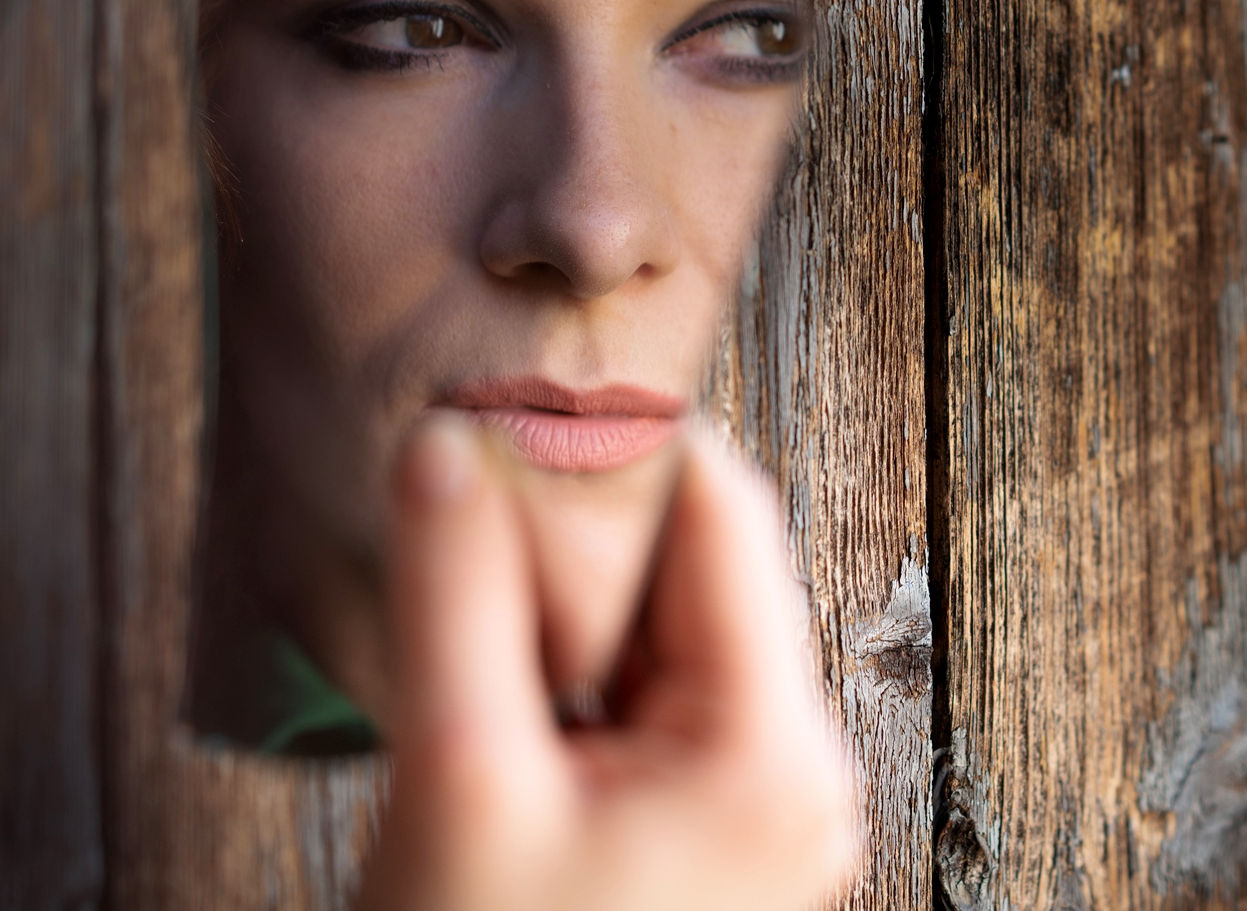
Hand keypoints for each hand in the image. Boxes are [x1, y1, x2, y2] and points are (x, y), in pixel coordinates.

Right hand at [353, 417, 860, 910]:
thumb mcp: (457, 777)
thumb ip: (454, 593)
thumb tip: (448, 438)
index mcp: (772, 750)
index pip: (721, 513)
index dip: (617, 446)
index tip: (510, 411)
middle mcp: (797, 773)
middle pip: (702, 569)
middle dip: (588, 530)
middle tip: (472, 502)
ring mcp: (760, 811)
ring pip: (670, 631)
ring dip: (574, 602)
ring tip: (473, 604)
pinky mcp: (711, 836)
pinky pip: (653, 700)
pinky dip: (578, 668)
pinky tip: (504, 687)